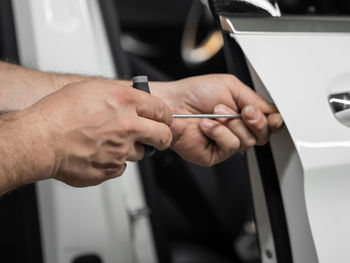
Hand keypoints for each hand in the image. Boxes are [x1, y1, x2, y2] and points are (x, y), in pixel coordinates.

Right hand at [23, 80, 172, 186]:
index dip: (165, 116)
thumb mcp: (91, 89)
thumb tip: (132, 99)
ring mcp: (121, 150)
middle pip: (163, 136)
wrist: (40, 140)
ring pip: (139, 153)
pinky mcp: (111, 169)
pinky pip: (121, 167)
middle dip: (162, 137)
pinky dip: (114, 162)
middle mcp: (128, 126)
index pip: (162, 110)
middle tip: (155, 137)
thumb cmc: (58, 113)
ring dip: (130, 149)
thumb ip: (118, 95)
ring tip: (108, 142)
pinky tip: (98, 153)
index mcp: (125, 102)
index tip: (163, 119)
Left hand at [150, 74, 282, 165]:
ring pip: (248, 141)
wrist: (174, 103)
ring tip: (215, 113)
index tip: (273, 117)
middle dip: (254, 120)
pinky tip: (207, 125)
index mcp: (243, 113)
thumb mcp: (232, 87)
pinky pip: (230, 146)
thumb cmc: (196, 93)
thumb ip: (256, 100)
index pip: (268, 123)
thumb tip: (273, 112)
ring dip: (231, 123)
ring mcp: (226, 142)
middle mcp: (237, 129)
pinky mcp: (215, 154)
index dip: (274, 121)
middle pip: (263, 135)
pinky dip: (219, 132)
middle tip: (242, 110)